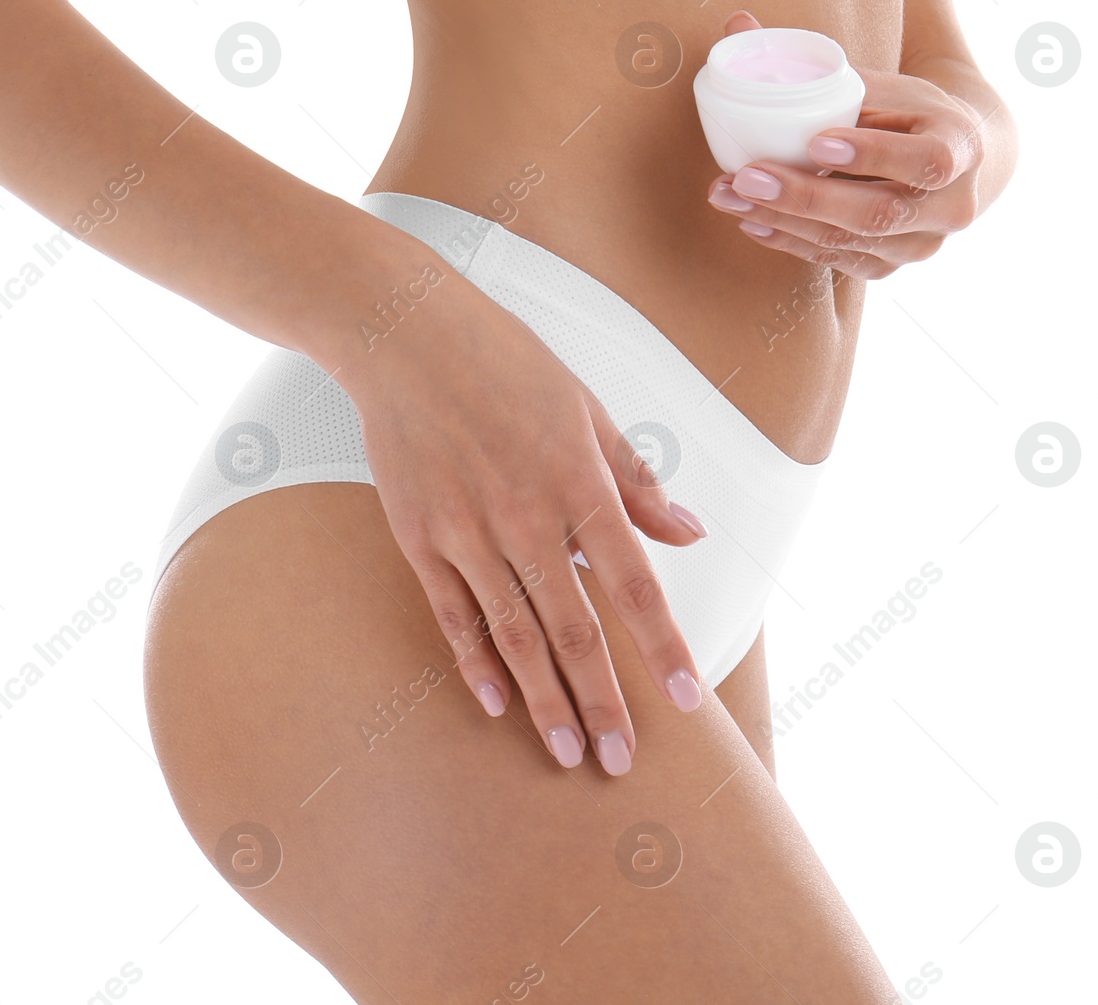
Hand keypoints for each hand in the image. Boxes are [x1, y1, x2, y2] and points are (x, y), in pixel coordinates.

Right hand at [340, 266, 708, 776]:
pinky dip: (476, 662)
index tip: (690, 700)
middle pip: (574, 632)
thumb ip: (637, 483)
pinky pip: (454, 615)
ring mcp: (468, 532)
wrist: (406, 337)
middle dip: (603, 703)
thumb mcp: (588, 410)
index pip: (635, 586)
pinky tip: (496, 702)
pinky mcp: (420, 536)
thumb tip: (689, 535)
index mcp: (579, 483)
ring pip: (515, 636)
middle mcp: (526, 518)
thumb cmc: (506, 363)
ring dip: (544, 701)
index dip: (664, 648)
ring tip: (567, 752)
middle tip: (622, 761)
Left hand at [706, 11, 987, 279]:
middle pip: (879, 212)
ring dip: (783, 220)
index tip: (817, 142)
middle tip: (747, 176)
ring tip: (729, 194)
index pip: (925, 159)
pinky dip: (789, 241)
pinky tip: (750, 220)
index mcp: (960, 147)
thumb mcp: (881, 82)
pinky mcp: (890, 266)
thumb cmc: (906, 113)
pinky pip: (836, 262)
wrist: (948, 159)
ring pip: (849, 242)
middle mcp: (951, 206)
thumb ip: (818, 63)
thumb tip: (738, 21)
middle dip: (806, 196)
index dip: (873, 154)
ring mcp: (922, 244)